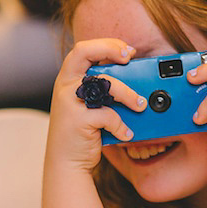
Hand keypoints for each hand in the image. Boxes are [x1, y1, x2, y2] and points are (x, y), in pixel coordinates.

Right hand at [47, 39, 145, 171]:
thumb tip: (136, 81)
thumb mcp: (88, 105)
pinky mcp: (78, 120)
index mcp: (68, 78)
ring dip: (128, 94)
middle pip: (86, 53)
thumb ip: (102, 91)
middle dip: (111, 50)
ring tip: (140, 105)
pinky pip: (108, 116)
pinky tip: (126, 133)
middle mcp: (66, 86)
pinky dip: (121, 126)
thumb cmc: (82, 132)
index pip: (83, 49)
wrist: (65, 162)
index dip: (106, 44)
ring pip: (104, 84)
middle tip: (130, 59)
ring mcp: (70, 102)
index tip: (127, 51)